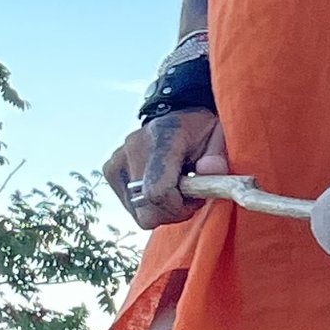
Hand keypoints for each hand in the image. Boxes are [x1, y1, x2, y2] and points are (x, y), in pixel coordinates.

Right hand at [103, 108, 225, 230]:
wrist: (174, 115)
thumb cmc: (199, 131)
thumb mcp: (218, 137)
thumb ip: (217, 156)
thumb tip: (208, 170)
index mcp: (163, 138)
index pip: (158, 192)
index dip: (178, 208)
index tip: (195, 200)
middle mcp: (133, 148)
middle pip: (147, 210)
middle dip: (173, 212)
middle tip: (189, 197)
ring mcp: (117, 159)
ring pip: (139, 214)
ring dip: (162, 209)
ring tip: (176, 189)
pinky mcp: (111, 170)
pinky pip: (132, 208)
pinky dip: (150, 205)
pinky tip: (161, 186)